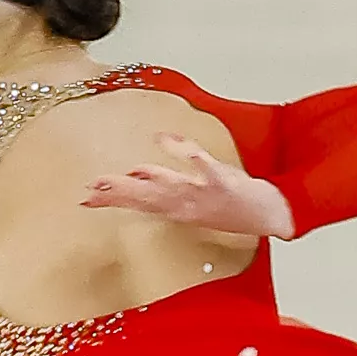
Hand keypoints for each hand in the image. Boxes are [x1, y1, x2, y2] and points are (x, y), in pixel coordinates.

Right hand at [79, 133, 292, 240]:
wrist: (270, 215)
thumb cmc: (232, 205)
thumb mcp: (193, 198)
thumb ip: (163, 184)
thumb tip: (137, 171)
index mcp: (178, 208)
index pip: (138, 202)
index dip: (112, 199)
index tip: (86, 197)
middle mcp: (187, 204)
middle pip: (147, 198)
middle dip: (118, 193)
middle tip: (92, 190)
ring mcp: (204, 194)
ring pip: (169, 188)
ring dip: (146, 182)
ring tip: (124, 176)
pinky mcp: (222, 183)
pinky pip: (202, 166)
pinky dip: (184, 153)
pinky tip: (165, 140)